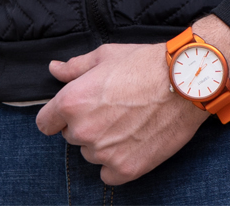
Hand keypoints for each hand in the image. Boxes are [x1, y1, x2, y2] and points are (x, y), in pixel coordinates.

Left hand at [34, 17, 229, 185]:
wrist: (184, 83)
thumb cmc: (144, 64)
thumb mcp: (106, 56)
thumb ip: (75, 67)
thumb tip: (54, 70)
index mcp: (72, 101)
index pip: (45, 123)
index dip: (56, 116)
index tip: (71, 111)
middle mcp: (83, 130)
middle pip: (71, 136)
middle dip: (85, 124)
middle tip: (111, 108)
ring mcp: (104, 153)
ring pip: (91, 154)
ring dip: (102, 142)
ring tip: (127, 121)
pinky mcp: (125, 169)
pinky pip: (108, 174)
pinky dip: (117, 161)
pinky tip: (132, 141)